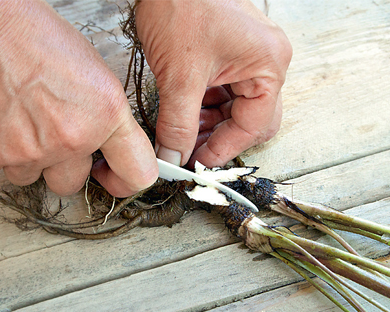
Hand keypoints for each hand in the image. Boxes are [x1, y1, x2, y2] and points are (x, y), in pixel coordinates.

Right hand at [0, 0, 157, 196]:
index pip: (137, 174)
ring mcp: (27, 152)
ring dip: (27, 158)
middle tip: (48, 133)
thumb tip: (109, 149)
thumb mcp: (93, 74)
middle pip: (72, 184)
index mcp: (104, 116)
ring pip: (31, 178)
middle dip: (62, 166)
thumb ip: (105, 120)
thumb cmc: (31, 38)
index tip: (113, 176)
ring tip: (18, 118)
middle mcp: (69, 139)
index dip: (125, 180)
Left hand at [135, 0, 291, 166]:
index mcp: (268, 65)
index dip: (223, 150)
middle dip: (219, 139)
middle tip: (190, 155)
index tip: (196, 166)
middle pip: (250, 120)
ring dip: (209, 126)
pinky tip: (183, 117)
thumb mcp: (180, 75)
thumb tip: (173, 157)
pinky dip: (203, 109)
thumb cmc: (182, 3)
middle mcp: (264, 62)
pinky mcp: (228, 54)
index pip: (253, 127)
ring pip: (234, 109)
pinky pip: (221, 92)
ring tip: (182, 136)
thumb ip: (178, 123)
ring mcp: (247, 57)